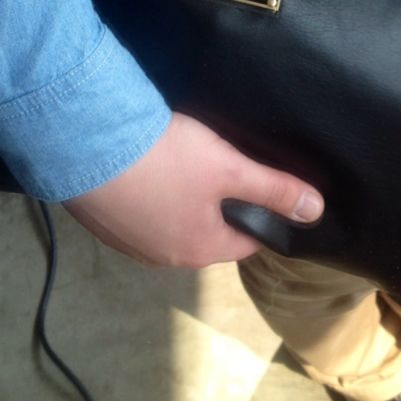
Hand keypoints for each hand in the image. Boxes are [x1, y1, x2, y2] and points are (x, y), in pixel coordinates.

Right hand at [63, 112, 323, 267]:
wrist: (84, 144)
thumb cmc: (167, 159)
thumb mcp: (229, 168)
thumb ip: (274, 188)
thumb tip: (317, 211)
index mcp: (199, 249)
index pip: (246, 241)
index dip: (260, 213)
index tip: (261, 186)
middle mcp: (163, 256)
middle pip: (207, 232)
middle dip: (219, 205)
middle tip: (221, 166)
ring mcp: (127, 242)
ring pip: (170, 222)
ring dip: (181, 200)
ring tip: (185, 162)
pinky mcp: (101, 221)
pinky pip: (138, 212)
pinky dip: (149, 194)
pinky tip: (147, 166)